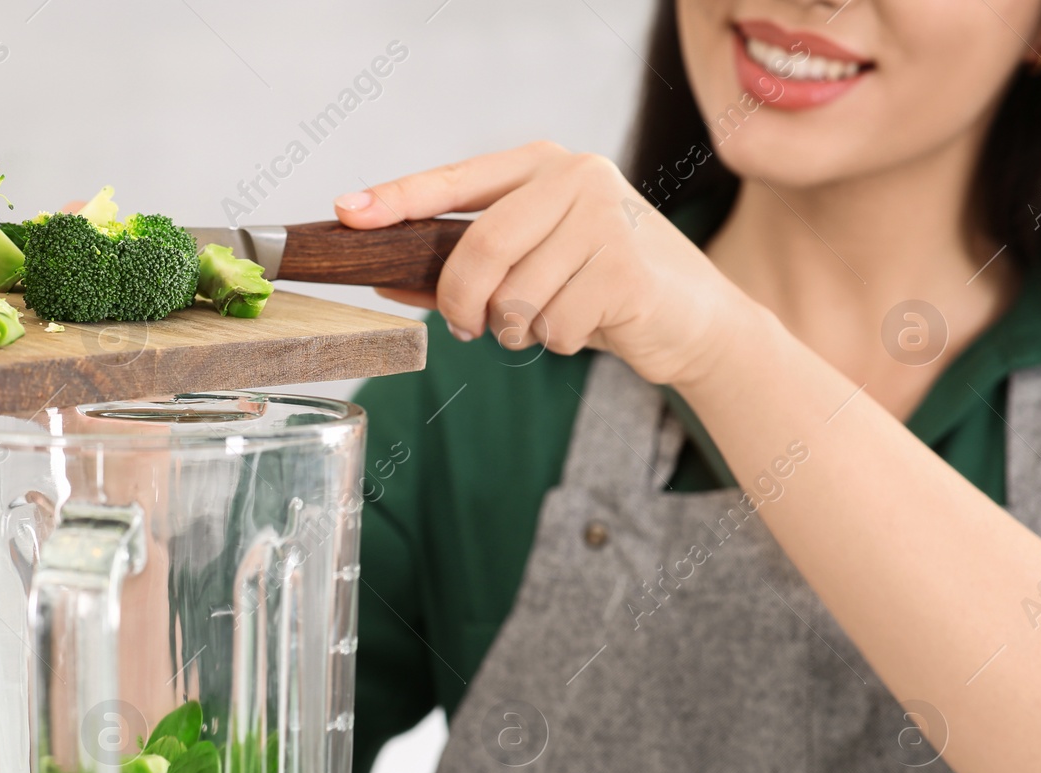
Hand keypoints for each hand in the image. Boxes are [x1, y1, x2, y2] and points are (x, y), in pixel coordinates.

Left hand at [333, 141, 762, 386]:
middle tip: (468, 327)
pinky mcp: (627, 268)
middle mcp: (577, 176)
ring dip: (515, 330)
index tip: (346, 215)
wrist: (694, 317)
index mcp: (545, 163)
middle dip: (461, 302)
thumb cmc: (600, 286)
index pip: (454, 179)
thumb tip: (388, 280)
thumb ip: (468, 266)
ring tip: (543, 323)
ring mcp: (607, 218)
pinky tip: (587, 326)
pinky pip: (553, 325)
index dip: (396, 198)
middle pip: (479, 248)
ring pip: (514, 295)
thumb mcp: (535, 265)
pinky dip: (557, 342)